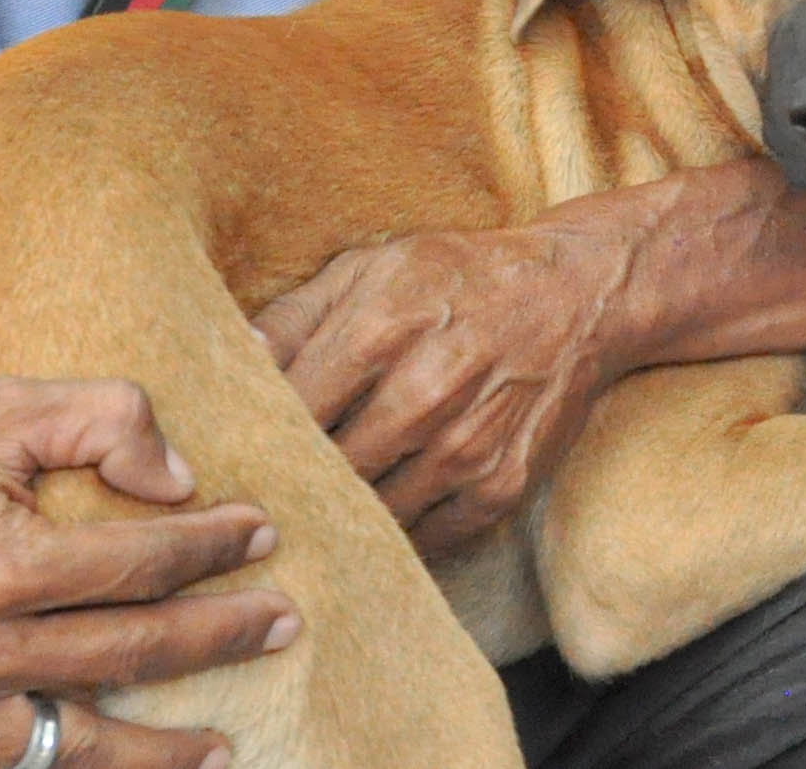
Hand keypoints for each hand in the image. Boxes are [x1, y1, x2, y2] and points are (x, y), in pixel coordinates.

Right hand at [0, 377, 297, 768]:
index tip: (262, 534)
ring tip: (217, 749)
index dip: (212, 550)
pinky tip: (100, 768)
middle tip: (280, 625)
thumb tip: (181, 482)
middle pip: (126, 656)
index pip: (139, 568)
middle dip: (217, 639)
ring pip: (70, 751)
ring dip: (154, 755)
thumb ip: (103, 421)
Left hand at [252, 218, 646, 557]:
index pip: (291, 406)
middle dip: (294, 481)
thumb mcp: (370, 268)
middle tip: (261, 493)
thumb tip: (231, 357)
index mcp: (382, 327)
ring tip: (313, 510)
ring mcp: (468, 445)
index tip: (232, 449)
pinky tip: (376, 518)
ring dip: (342, 514)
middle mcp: (426, 391)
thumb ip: (295, 315)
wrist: (575, 292)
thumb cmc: (455, 277)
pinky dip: (397, 534)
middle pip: (328, 467)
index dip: (256, 434)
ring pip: (374, 510)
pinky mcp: (502, 484)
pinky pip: (429, 537)